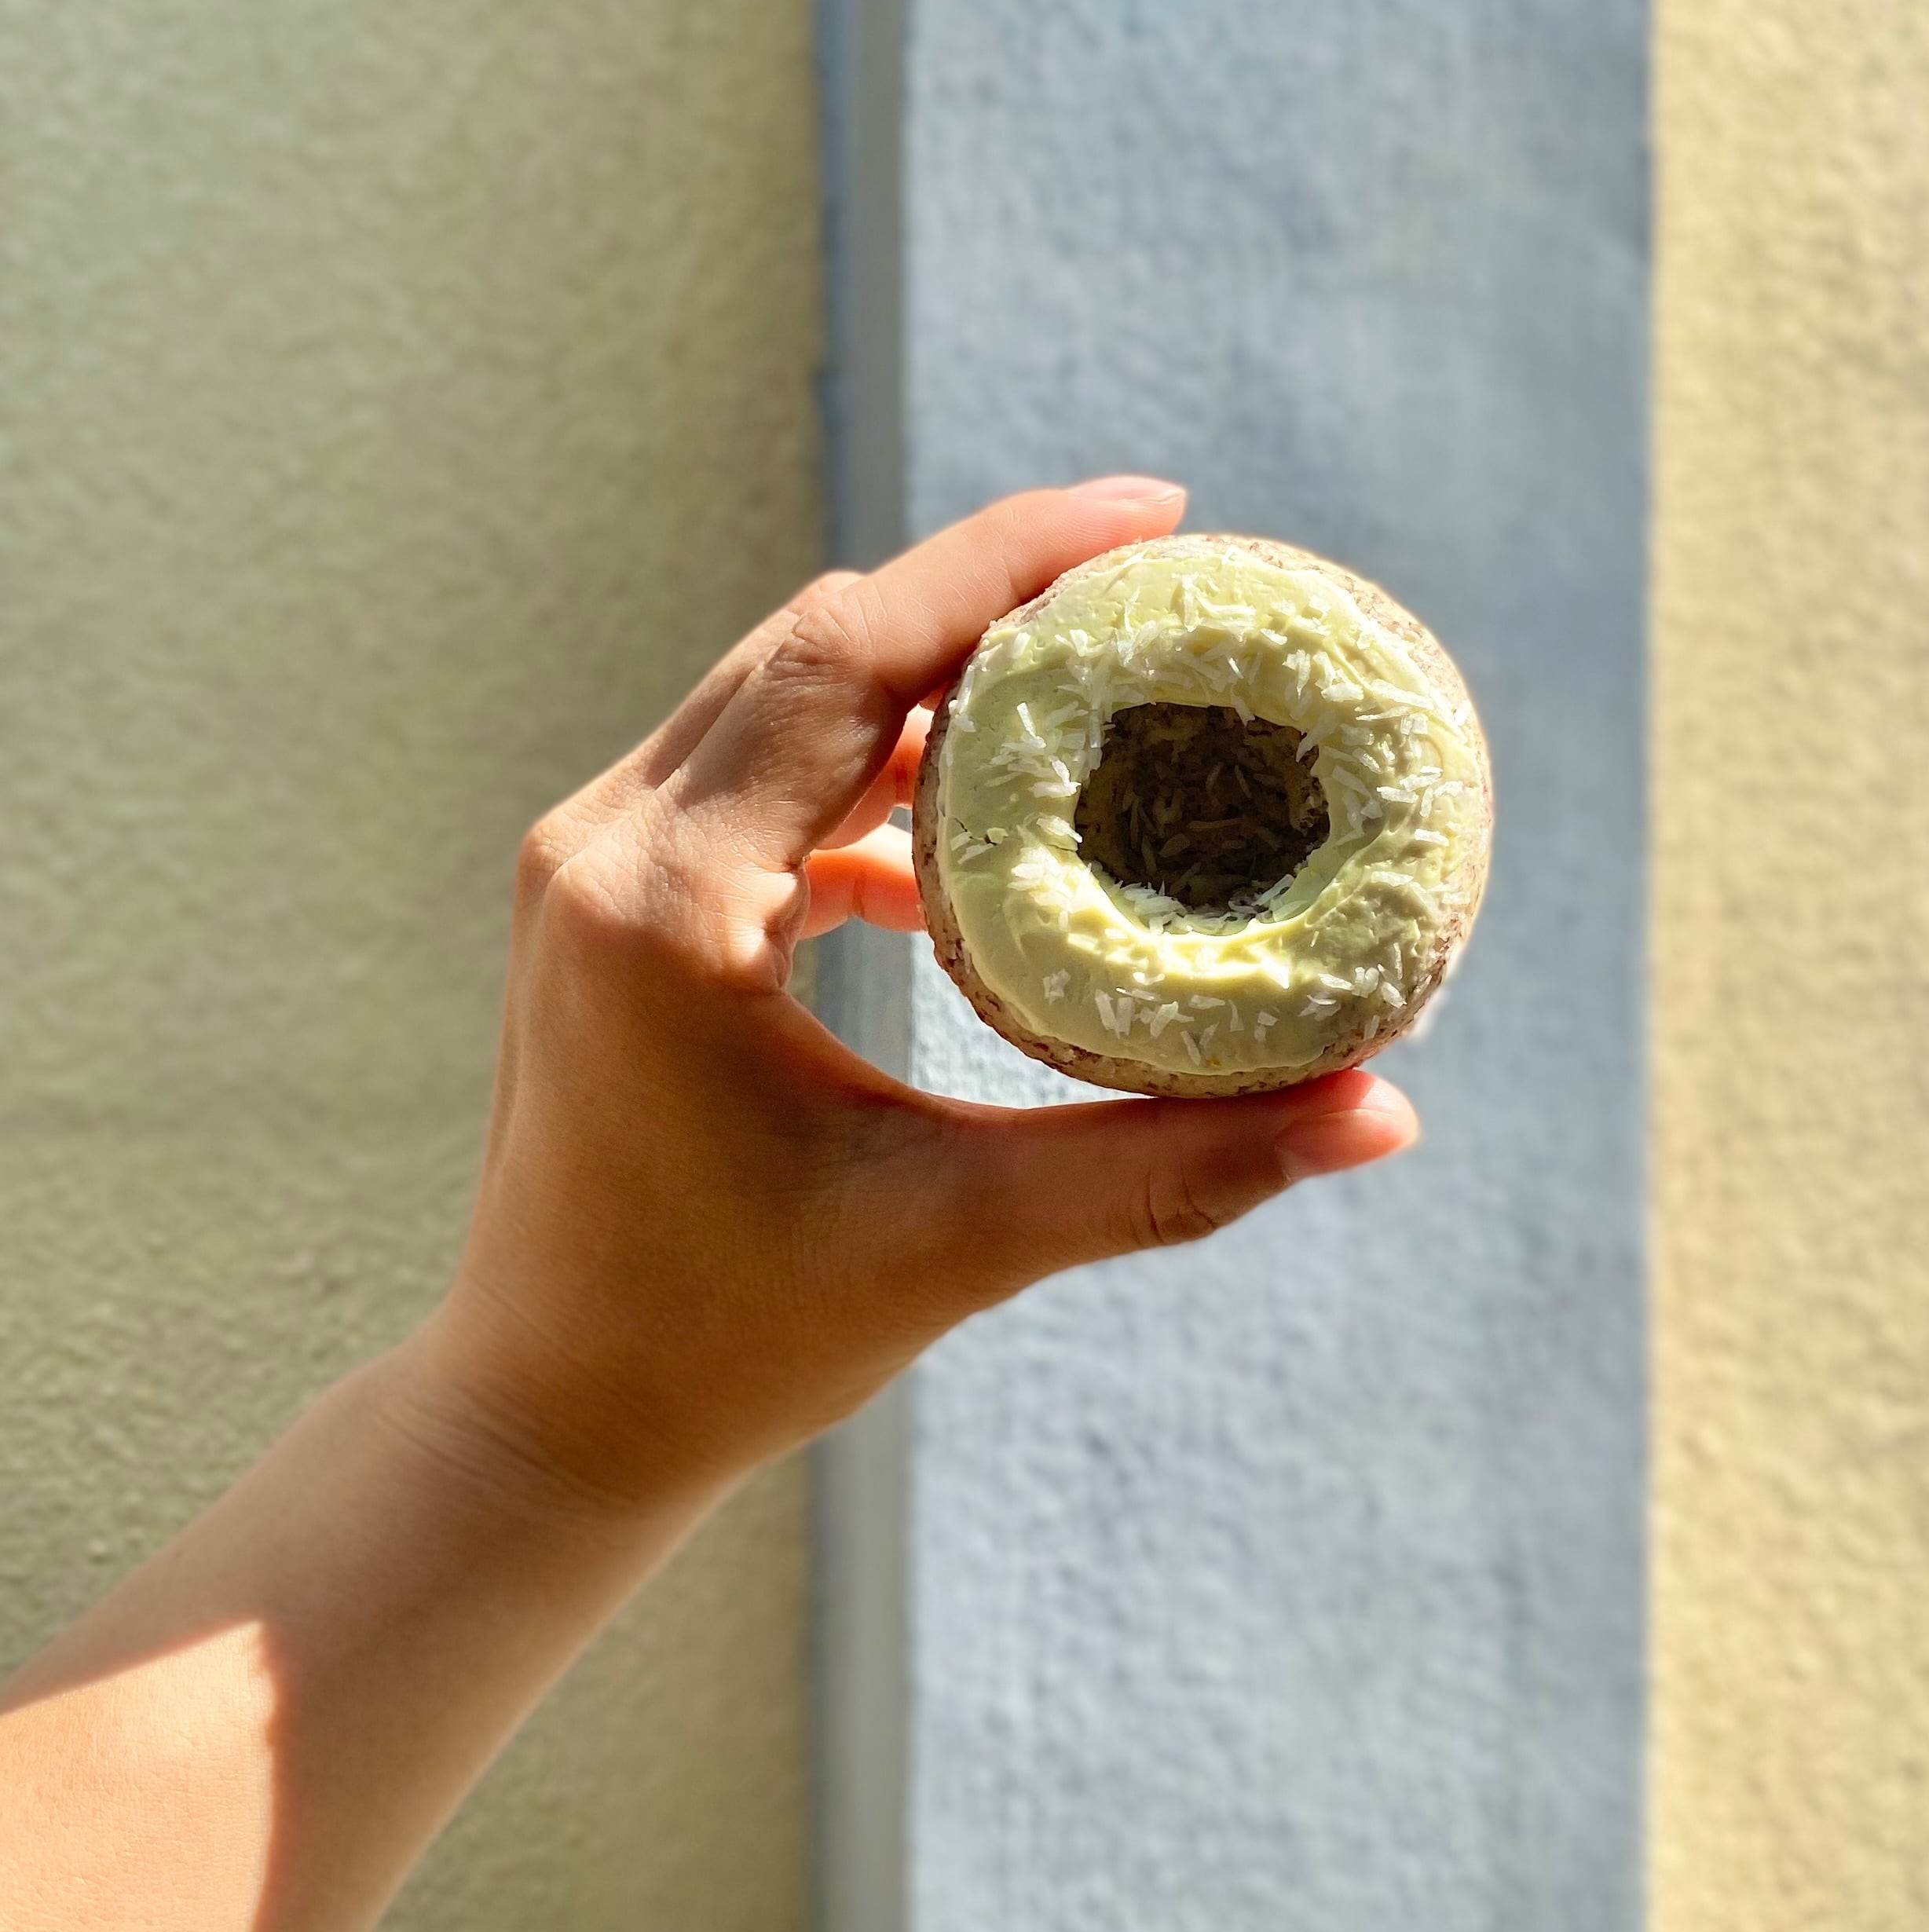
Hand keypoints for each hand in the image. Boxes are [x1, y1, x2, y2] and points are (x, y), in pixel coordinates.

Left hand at [404, 479, 1417, 1514]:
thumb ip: (1172, 1171)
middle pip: (821, 640)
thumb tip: (1381, 1117)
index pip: (851, 653)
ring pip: (785, 690)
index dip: (1007, 560)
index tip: (1157, 512)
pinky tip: (975, 821)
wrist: (543, 1419)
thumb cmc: (731, 1346)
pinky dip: (876, 760)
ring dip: (933, 668)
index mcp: (670, 905)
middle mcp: (607, 849)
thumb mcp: (962, 1246)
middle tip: (1162, 577)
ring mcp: (591, 864)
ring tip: (1093, 672)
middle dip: (994, 589)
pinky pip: (759, 767)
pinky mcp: (607, 898)